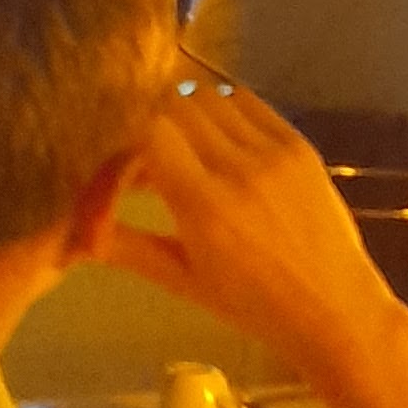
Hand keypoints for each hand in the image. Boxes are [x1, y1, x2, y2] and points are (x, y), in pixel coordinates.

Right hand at [104, 78, 388, 369]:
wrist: (338, 311)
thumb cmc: (254, 307)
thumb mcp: (184, 281)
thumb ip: (126, 247)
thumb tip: (70, 233)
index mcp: (202, 207)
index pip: (148, 130)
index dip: (125, 133)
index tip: (120, 155)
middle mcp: (237, 169)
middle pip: (174, 104)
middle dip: (152, 122)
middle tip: (149, 152)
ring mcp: (274, 152)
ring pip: (209, 96)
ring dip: (187, 113)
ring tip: (187, 146)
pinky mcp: (300, 145)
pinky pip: (248, 101)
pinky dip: (224, 110)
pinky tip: (221, 139)